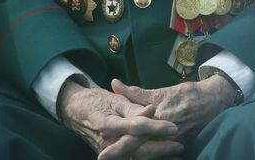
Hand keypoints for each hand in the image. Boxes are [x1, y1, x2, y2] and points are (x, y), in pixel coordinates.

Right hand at [57, 80, 180, 157]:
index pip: (137, 128)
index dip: (156, 128)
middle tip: (180, 146)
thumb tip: (151, 110)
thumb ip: (134, 107)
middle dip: (160, 149)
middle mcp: (107, 142)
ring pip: (134, 159)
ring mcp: (107, 151)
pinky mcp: (109, 156)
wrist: (75, 110)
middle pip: (137, 149)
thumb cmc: (98, 101)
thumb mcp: (115, 100)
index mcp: (109, 124)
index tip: (174, 127)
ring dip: (155, 159)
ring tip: (176, 158)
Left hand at [108, 77, 236, 150]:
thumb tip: (114, 83)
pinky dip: (150, 157)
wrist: (214, 100)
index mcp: (159, 119)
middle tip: (104, 158)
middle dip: (122, 154)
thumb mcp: (161, 91)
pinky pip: (161, 156)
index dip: (118, 146)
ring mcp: (174, 142)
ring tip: (118, 158)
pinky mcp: (180, 146)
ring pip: (150, 155)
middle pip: (140, 150)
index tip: (102, 153)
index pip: (135, 136)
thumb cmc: (186, 94)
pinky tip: (137, 158)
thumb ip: (135, 92)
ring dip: (134, 157)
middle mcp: (166, 134)